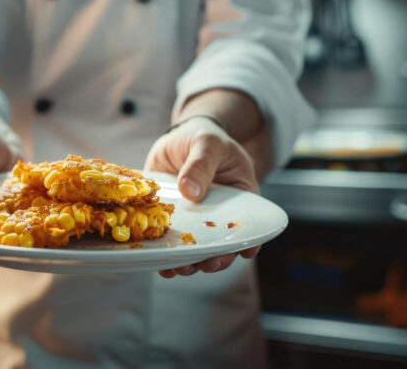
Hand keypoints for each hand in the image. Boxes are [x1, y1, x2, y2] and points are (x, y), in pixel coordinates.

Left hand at [144, 116, 260, 277]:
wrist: (179, 138)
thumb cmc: (203, 137)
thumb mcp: (207, 143)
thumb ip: (201, 164)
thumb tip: (191, 191)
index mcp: (239, 198)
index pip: (249, 225)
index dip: (247, 241)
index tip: (242, 253)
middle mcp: (217, 215)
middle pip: (220, 244)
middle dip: (213, 259)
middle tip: (202, 265)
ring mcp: (193, 220)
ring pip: (194, 248)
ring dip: (187, 262)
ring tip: (177, 268)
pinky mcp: (170, 220)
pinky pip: (168, 239)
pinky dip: (164, 252)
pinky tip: (157, 261)